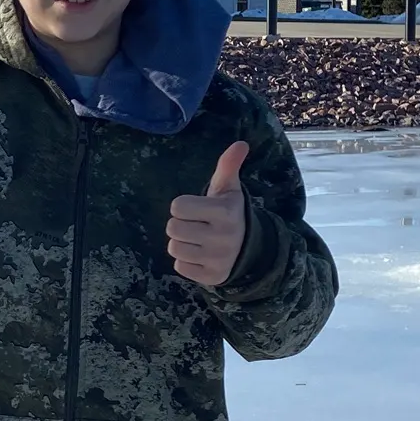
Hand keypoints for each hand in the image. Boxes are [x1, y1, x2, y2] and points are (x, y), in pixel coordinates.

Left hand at [166, 141, 248, 287]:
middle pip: (172, 228)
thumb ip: (228, 165)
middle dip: (180, 224)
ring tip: (196, 239)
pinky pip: (179, 266)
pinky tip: (200, 254)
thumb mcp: (228, 189)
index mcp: (224, 213)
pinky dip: (185, 261)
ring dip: (181, 242)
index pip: (177, 206)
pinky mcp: (212, 277)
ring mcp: (217, 260)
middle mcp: (222, 238)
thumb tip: (241, 143)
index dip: (183, 206)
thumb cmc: (229, 212)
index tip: (197, 208)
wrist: (248, 248)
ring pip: (174, 248)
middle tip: (195, 224)